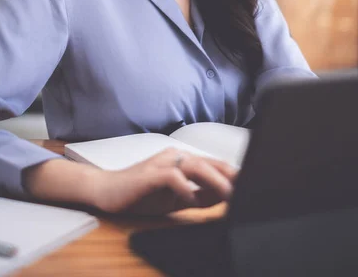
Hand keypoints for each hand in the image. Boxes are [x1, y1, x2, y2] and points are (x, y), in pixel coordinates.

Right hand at [91, 147, 237, 214]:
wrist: (106, 191)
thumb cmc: (142, 195)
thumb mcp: (176, 198)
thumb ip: (200, 196)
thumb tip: (227, 197)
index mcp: (182, 160)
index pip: (212, 165)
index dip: (232, 174)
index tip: (251, 184)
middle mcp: (174, 156)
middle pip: (207, 162)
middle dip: (229, 176)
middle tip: (247, 188)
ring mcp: (161, 163)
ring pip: (194, 165)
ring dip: (213, 180)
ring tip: (229, 194)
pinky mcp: (149, 174)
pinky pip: (171, 177)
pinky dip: (184, 189)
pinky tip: (191, 200)